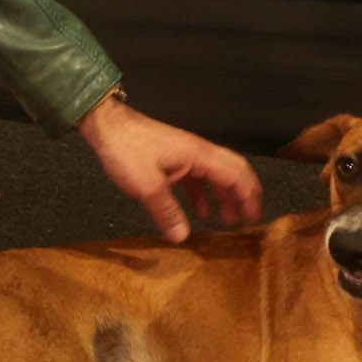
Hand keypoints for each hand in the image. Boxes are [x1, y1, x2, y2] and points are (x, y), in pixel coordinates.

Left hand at [76, 94, 262, 241]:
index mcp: (199, 155)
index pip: (237, 175)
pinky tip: (199, 212)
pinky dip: (202, 195)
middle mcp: (198, 153)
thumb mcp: (147, 186)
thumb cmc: (126, 147)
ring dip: (224, 197)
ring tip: (226, 219)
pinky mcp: (173, 160)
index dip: (249, 197)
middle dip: (243, 196)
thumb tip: (181, 236)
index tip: (254, 217)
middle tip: (248, 218)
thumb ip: (167, 212)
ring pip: (216, 176)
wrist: (106, 126)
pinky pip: (196, 179)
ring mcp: (186, 155)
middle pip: (233, 172)